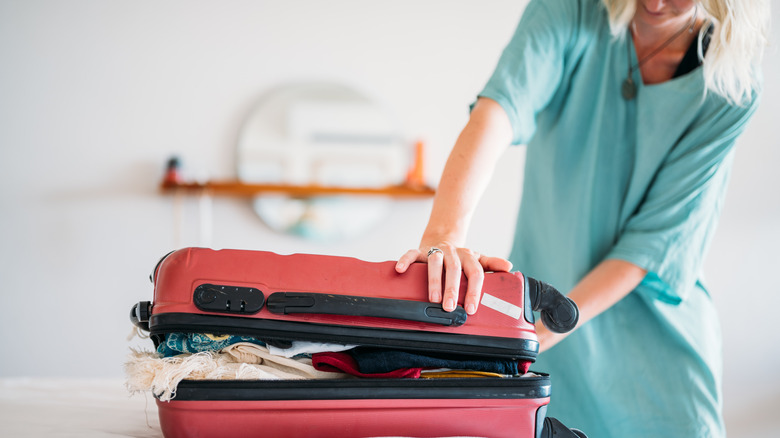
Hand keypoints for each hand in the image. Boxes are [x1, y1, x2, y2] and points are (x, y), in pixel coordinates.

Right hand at [395, 242, 512, 314]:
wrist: (442, 239)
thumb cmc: (460, 258)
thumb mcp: (478, 260)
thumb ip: (492, 265)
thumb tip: (509, 267)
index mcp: (469, 256)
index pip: (475, 272)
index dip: (474, 290)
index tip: (471, 308)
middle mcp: (453, 252)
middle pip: (454, 269)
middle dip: (452, 289)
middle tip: (450, 307)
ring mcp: (436, 250)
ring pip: (435, 262)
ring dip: (433, 280)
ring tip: (433, 299)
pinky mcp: (420, 250)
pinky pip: (411, 253)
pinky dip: (405, 260)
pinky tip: (400, 270)